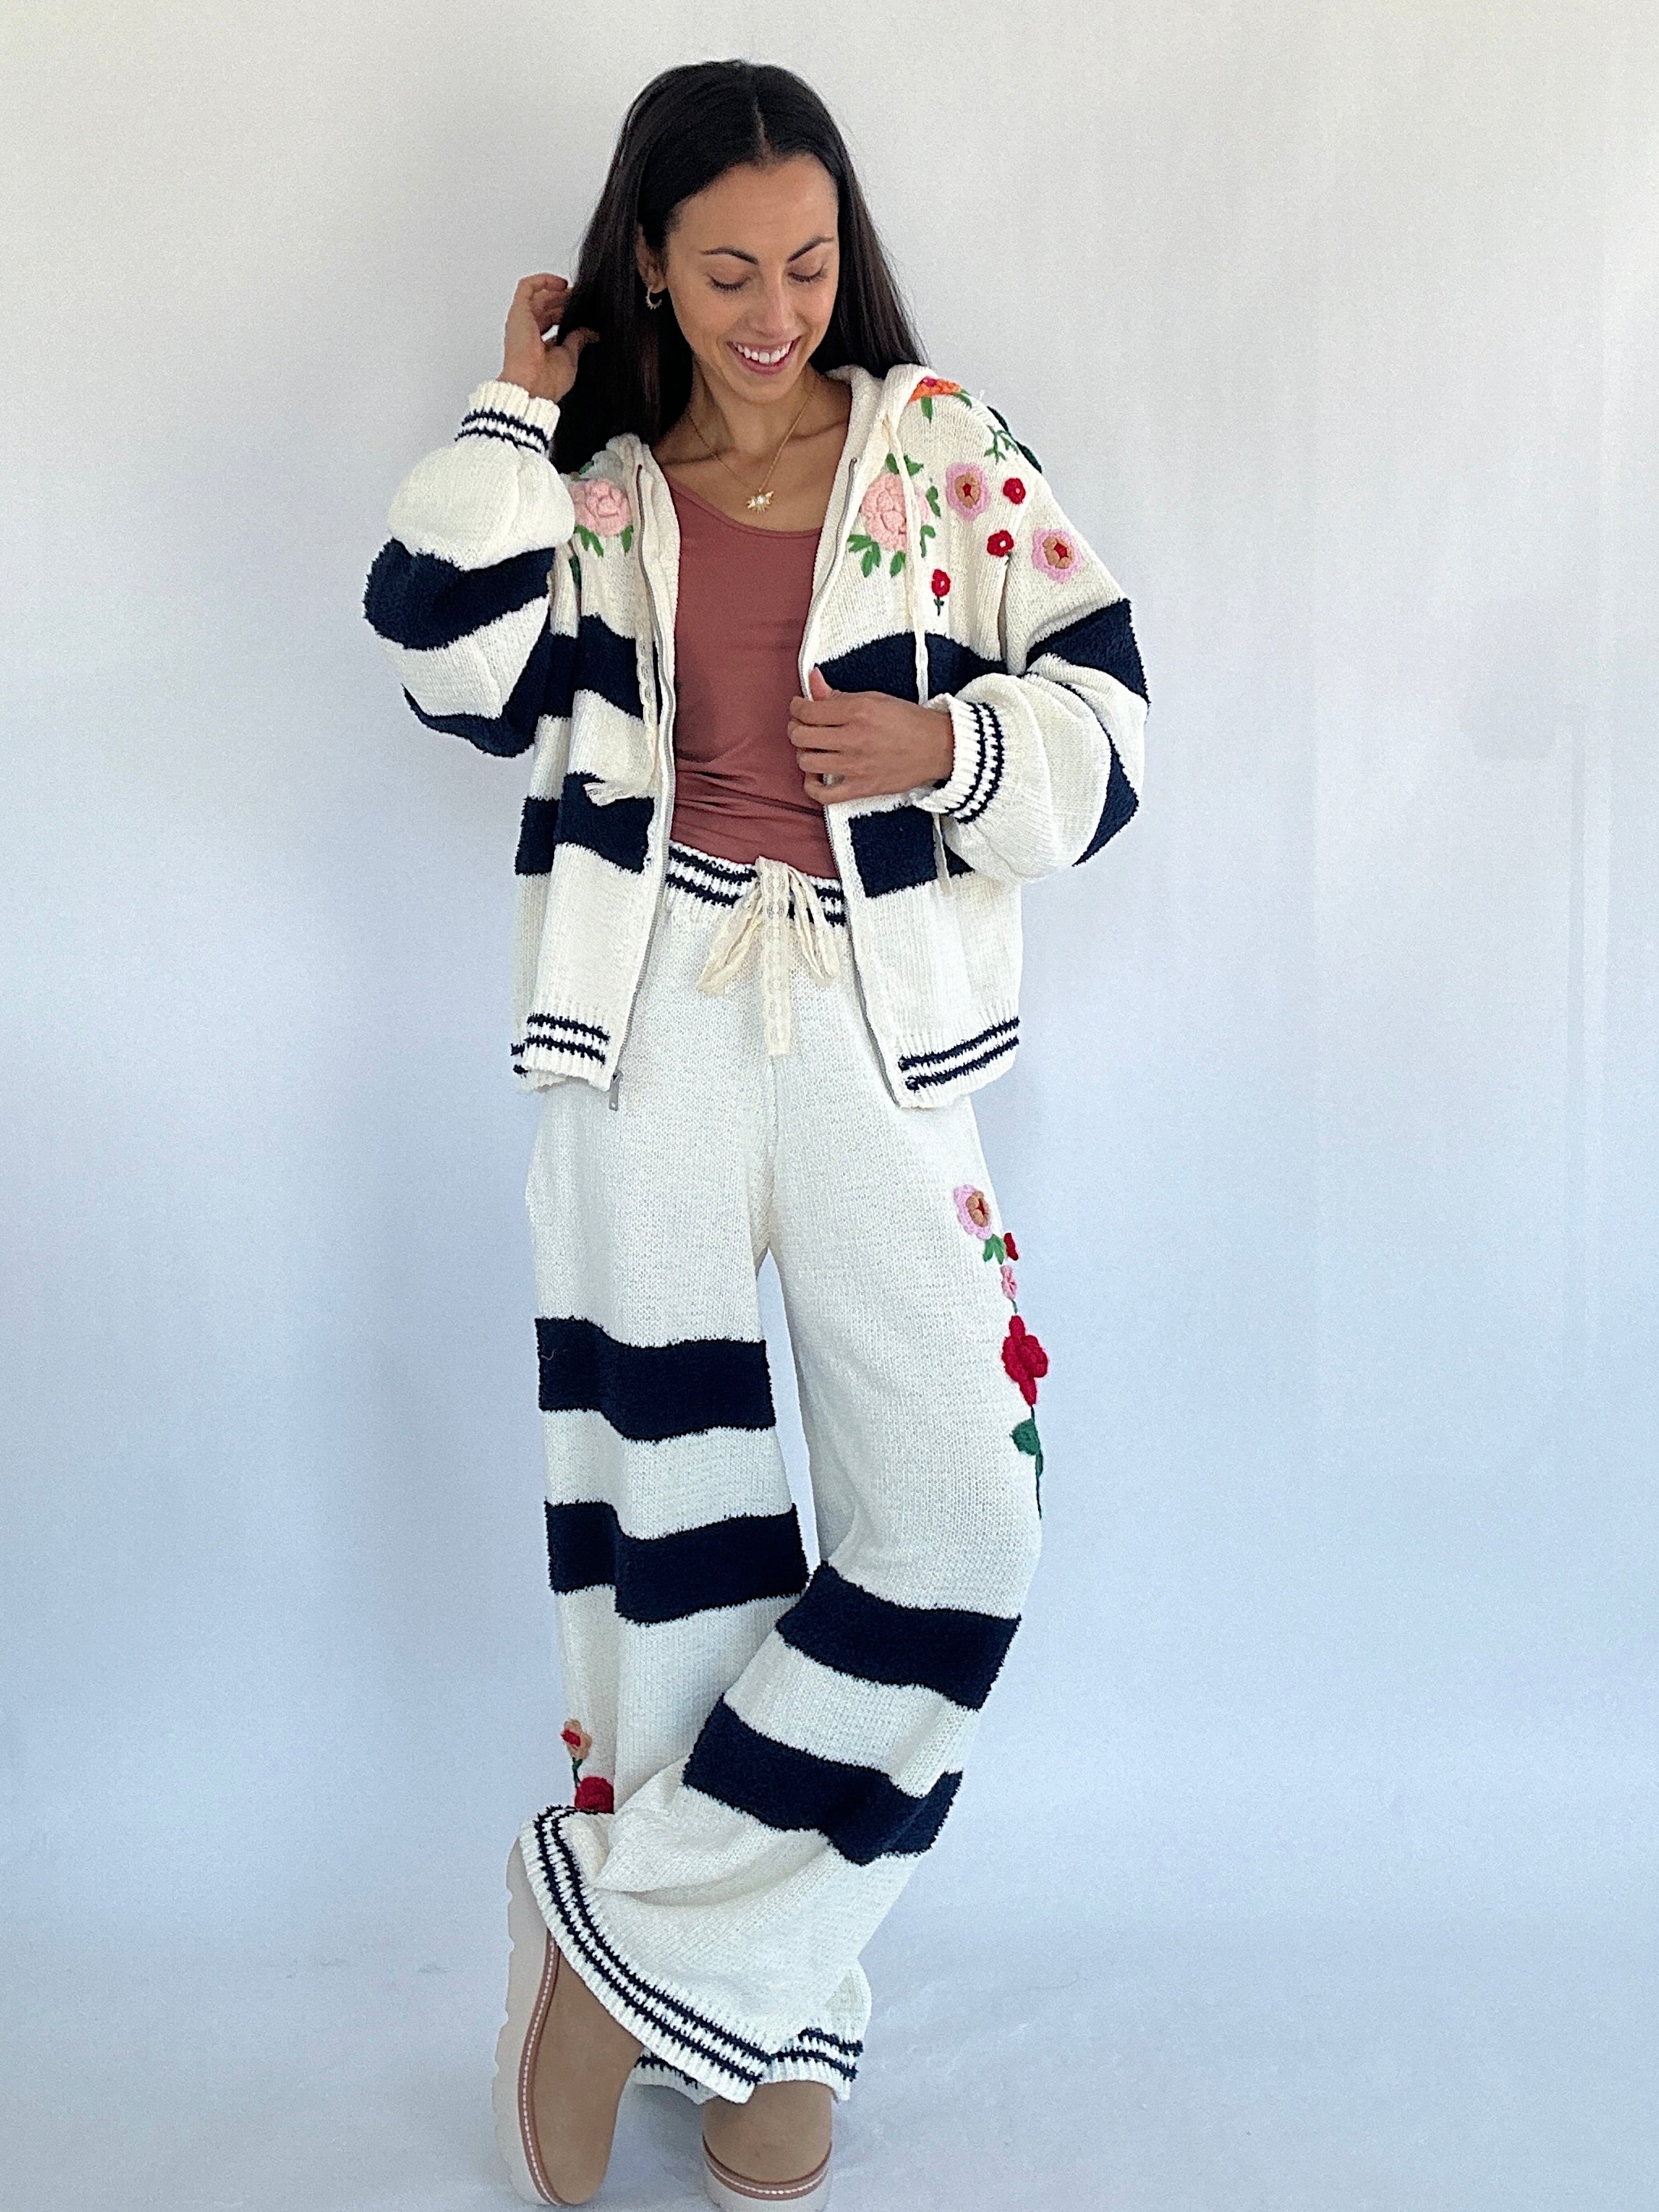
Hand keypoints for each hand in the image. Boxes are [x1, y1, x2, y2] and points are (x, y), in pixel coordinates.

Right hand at [500, 274, 598, 404]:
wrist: (534, 386)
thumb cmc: (546, 381)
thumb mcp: (570, 358)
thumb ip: (578, 341)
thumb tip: (590, 333)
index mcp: (537, 344)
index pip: (551, 320)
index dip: (566, 311)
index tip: (583, 309)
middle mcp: (527, 332)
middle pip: (546, 307)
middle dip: (564, 301)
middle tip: (581, 299)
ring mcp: (521, 321)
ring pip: (539, 296)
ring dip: (558, 292)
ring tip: (574, 293)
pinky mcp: (518, 312)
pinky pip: (527, 287)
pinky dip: (543, 280)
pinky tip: (561, 284)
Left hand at [788, 667, 954, 805]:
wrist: (939, 747)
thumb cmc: (909, 721)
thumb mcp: (874, 698)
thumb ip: (837, 693)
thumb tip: (813, 679)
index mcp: (857, 711)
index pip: (807, 710)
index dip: (797, 707)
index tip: (800, 707)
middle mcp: (854, 738)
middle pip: (801, 736)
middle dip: (796, 728)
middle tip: (802, 726)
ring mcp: (856, 766)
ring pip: (807, 762)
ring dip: (804, 753)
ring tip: (813, 748)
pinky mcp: (862, 788)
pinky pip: (823, 795)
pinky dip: (812, 786)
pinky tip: (816, 775)